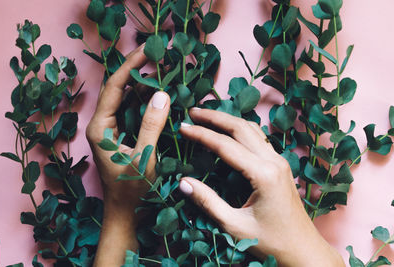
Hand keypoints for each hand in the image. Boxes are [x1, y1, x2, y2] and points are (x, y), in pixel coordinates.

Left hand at [86, 45, 170, 266]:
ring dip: (142, 83)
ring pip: (125, 98)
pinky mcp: (120, 134)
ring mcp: (110, 128)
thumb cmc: (132, 189)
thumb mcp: (144, 158)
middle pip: (118, 88)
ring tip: (161, 69)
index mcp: (101, 128)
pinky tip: (159, 93)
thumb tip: (161, 94)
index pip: (114, 88)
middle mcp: (102, 124)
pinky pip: (131, 110)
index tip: (148, 51)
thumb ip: (152, 126)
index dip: (131, 67)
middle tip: (158, 55)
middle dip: (137, 70)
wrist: (125, 211)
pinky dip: (145, 99)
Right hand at [178, 108, 344, 266]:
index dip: (201, 134)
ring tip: (206, 116)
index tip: (182, 127)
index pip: (226, 146)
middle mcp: (274, 161)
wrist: (303, 251)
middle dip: (215, 117)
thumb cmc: (271, 242)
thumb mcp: (235, 226)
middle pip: (241, 127)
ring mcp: (280, 161)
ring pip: (251, 129)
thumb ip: (207, 202)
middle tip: (191, 112)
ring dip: (228, 120)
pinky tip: (227, 131)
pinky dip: (239, 129)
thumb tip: (182, 183)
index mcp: (264, 174)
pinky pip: (258, 138)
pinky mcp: (280, 165)